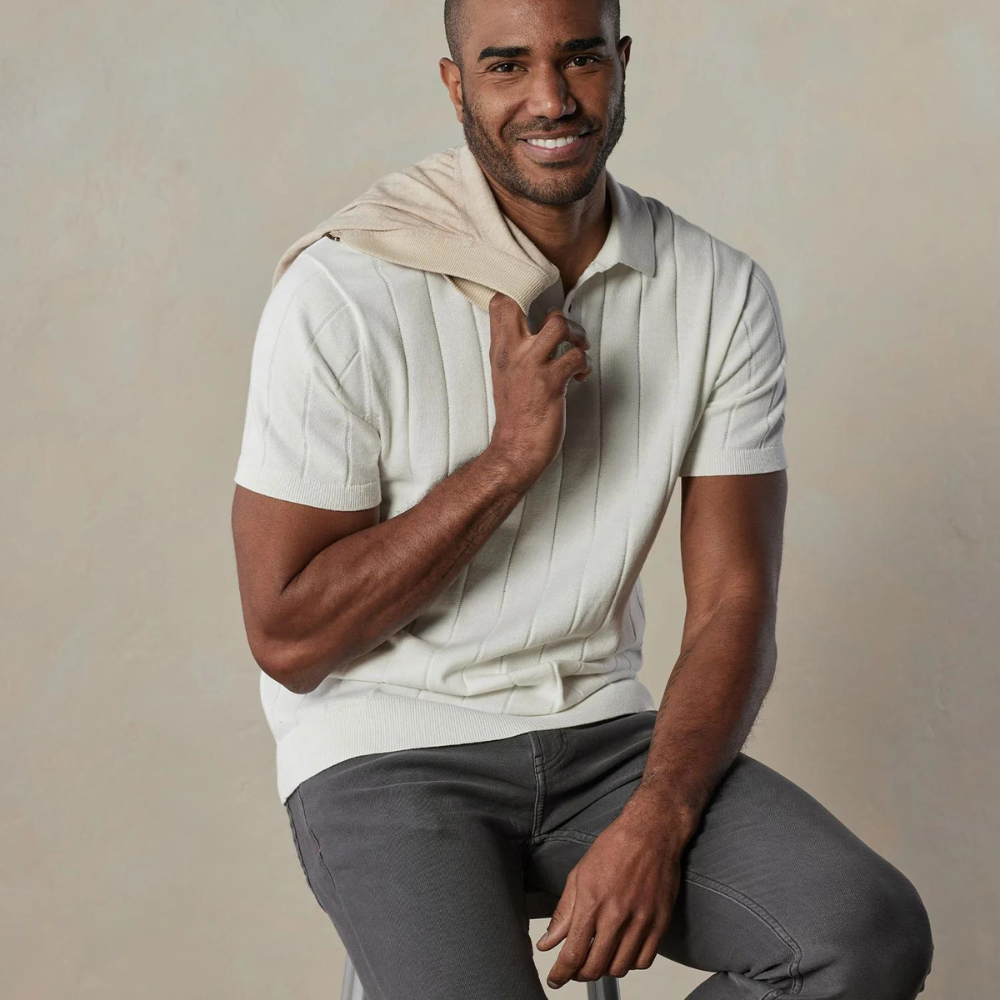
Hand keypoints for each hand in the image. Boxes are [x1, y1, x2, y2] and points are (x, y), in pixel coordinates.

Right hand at [486, 293, 592, 490]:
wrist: (515, 450)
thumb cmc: (515, 415)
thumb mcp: (504, 375)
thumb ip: (514, 349)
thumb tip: (537, 328)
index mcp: (499, 350)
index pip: (500, 303)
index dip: (521, 291)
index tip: (541, 305)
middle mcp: (511, 353)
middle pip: (517, 301)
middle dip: (548, 305)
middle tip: (563, 328)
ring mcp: (531, 367)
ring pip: (559, 324)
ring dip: (577, 334)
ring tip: (579, 349)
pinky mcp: (551, 384)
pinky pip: (576, 357)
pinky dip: (584, 364)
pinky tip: (579, 377)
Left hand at [535, 810, 681, 988]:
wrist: (651, 832)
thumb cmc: (614, 848)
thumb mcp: (579, 875)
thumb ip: (563, 913)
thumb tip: (547, 942)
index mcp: (592, 902)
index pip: (573, 952)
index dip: (561, 973)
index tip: (555, 979)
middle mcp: (617, 915)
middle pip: (595, 967)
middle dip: (580, 974)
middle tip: (575, 969)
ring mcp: (641, 920)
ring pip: (620, 968)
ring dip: (605, 969)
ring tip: (598, 957)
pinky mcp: (660, 922)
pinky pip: (644, 960)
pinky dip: (630, 963)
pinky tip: (622, 951)